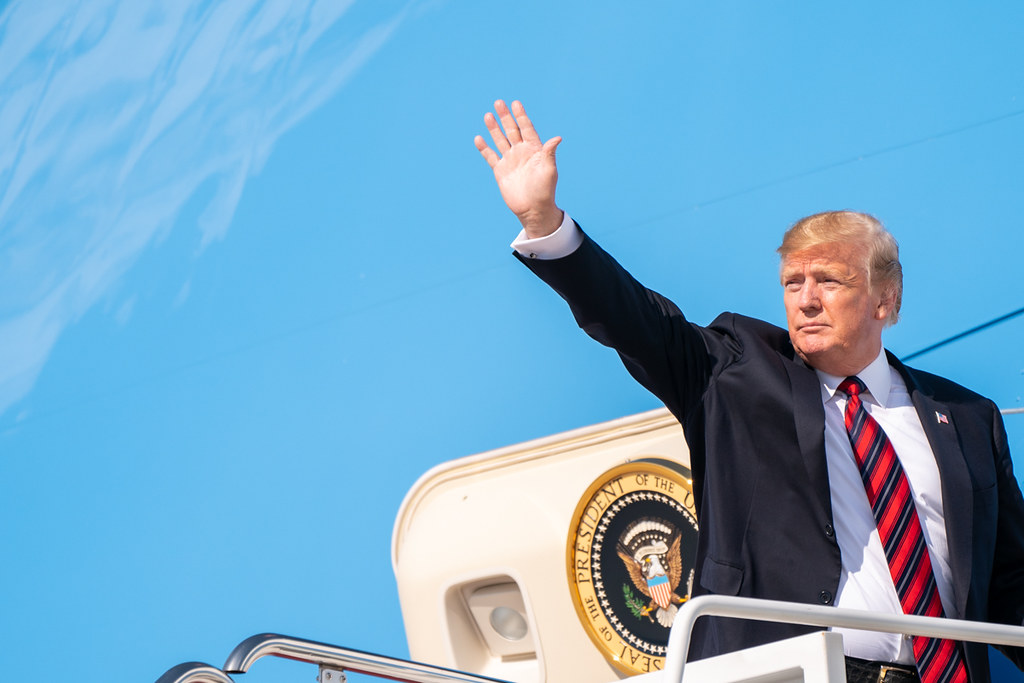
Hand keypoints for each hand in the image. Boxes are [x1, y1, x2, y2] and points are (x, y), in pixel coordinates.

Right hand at [474, 99, 562, 237]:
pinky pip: (491, 157)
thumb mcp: (549, 170)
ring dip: (494, 128)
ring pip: (500, 140)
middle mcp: (521, 152)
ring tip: (488, 115)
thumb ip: (549, 153)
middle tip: (499, 102)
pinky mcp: (500, 171)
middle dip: (505, 117)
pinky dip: (484, 148)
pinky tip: (479, 138)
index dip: (521, 116)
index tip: (516, 103)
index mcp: (534, 150)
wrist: (533, 209)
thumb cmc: (545, 190)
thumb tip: (557, 138)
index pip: (527, 128)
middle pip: (512, 130)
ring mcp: (510, 161)